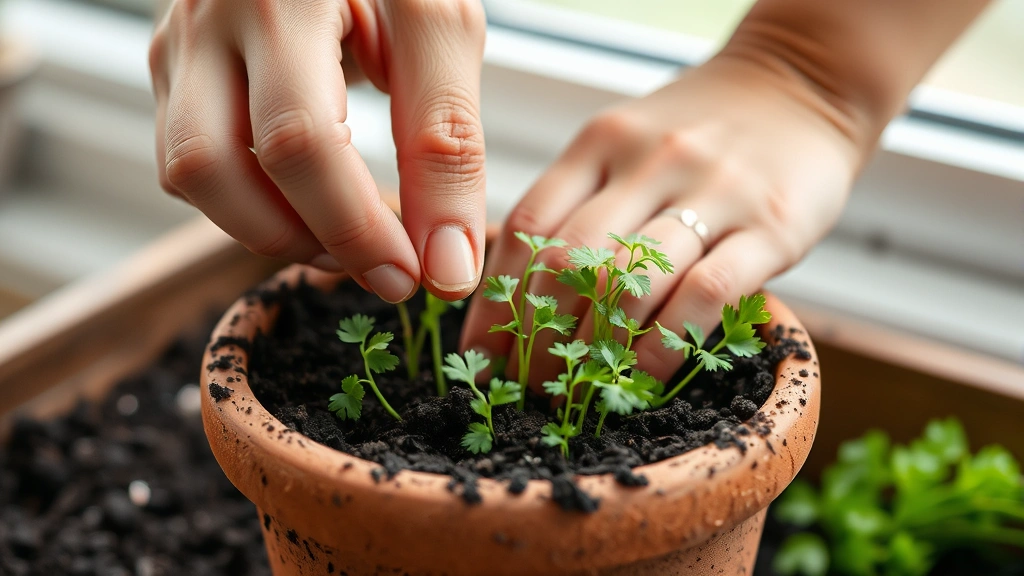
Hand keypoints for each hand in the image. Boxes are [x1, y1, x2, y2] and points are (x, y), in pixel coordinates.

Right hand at [149, 0, 487, 302]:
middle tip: (383, 268)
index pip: (300, 139)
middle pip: (218, 167)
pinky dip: (250, 203)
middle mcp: (211, 15)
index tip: (415, 276)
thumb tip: (447, 266)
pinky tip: (310, 201)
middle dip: (309, 239)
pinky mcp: (173, 66)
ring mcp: (180, 41)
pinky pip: (186, 161)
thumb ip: (447, 140)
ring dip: (271, 230)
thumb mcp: (441, 27)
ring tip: (349, 238)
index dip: (358, 228)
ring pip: (189, 174)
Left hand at [461, 56, 859, 384]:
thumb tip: (513, 290)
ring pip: (632, 281)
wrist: (801, 86)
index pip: (527, 227)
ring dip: (593, 351)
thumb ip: (577, 201)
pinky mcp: (770, 225)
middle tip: (524, 389)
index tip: (478, 357)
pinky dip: (666, 344)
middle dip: (535, 338)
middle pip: (569, 261)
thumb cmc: (698, 129)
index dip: (493, 301)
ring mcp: (711, 191)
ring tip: (575, 394)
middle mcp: (648, 161)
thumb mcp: (624, 143)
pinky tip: (643, 376)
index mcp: (600, 142)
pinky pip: (705, 294)